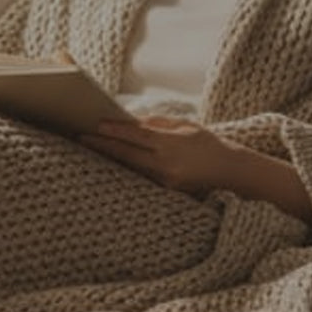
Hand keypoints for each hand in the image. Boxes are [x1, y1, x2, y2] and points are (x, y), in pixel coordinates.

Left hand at [78, 115, 235, 194]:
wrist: (230, 170)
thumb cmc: (207, 142)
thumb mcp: (186, 125)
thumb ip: (158, 124)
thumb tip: (132, 122)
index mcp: (173, 144)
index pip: (139, 136)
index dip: (117, 130)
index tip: (98, 125)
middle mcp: (167, 164)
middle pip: (128, 154)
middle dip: (104, 145)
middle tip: (82, 137)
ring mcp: (166, 180)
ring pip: (131, 166)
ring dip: (111, 157)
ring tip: (91, 147)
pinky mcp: (166, 190)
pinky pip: (141, 175)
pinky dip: (126, 166)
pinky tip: (112, 160)